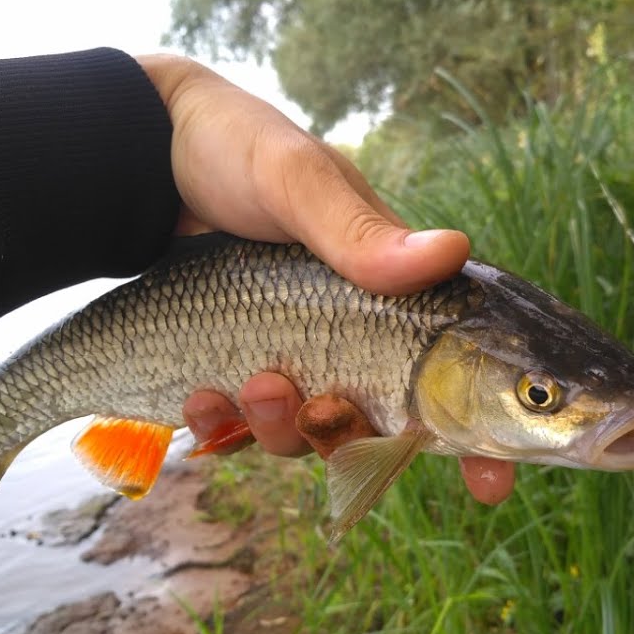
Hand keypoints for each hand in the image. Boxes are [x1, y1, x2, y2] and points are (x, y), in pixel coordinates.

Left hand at [141, 55, 513, 503]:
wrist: (140, 160)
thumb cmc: (236, 149)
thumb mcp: (295, 181)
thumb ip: (358, 229)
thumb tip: (452, 250)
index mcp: (392, 291)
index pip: (453, 372)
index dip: (478, 434)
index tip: (492, 484)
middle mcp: (354, 336)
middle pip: (376, 425)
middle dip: (347, 434)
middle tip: (317, 404)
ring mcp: (296, 359)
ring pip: (307, 436)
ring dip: (282, 427)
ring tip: (252, 384)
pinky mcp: (239, 371)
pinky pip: (243, 427)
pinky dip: (222, 423)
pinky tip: (198, 396)